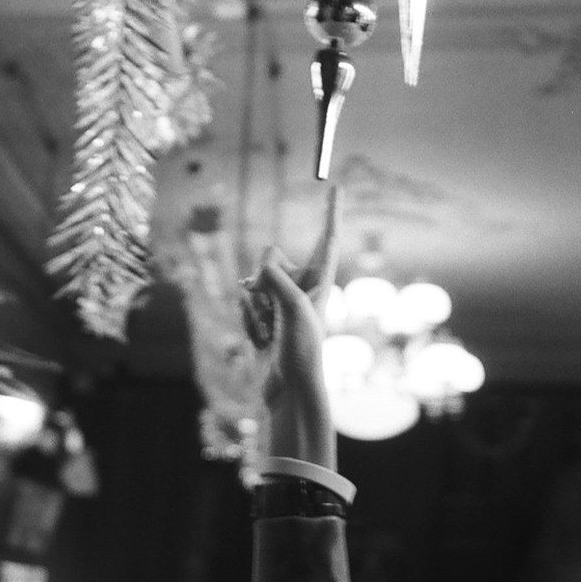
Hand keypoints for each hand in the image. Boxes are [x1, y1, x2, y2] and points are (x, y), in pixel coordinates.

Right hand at [242, 184, 339, 470]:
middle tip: (274, 306)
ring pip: (256, 284)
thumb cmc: (302, 352)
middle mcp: (303, 291)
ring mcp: (282, 307)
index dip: (329, 213)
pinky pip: (246, 307)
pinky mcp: (264, 323)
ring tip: (270, 330)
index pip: (326, 240)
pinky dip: (248, 319)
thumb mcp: (293, 308)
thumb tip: (264, 255)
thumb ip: (277, 276)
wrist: (290, 394)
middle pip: (276, 262)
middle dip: (267, 278)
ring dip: (256, 304)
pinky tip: (260, 339)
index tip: (334, 186)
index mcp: (320, 284)